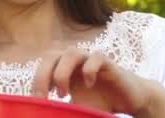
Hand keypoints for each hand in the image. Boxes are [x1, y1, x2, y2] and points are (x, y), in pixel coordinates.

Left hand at [31, 46, 153, 114]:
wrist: (130, 100)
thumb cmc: (100, 102)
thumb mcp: (78, 108)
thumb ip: (63, 110)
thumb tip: (45, 115)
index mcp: (63, 69)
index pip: (43, 67)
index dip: (36, 81)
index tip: (35, 102)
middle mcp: (74, 61)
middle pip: (52, 55)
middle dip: (43, 75)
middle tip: (43, 96)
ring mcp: (90, 59)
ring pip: (71, 52)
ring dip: (62, 72)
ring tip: (63, 93)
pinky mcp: (108, 62)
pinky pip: (96, 56)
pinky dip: (89, 69)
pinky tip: (89, 84)